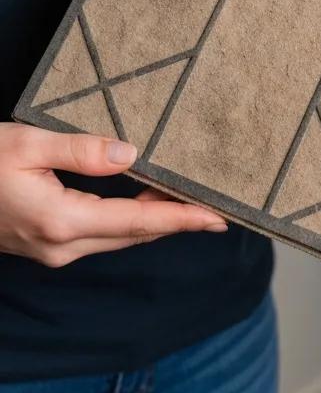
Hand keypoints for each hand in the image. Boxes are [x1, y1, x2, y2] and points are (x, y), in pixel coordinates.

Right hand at [0, 122, 226, 267]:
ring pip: (121, 237)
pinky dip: (132, 221)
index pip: (139, 223)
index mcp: (62, 220)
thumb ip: (83, 150)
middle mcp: (62, 244)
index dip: (183, 220)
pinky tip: (150, 202)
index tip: (219, 219)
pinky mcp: (48, 243)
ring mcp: (54, 249)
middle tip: (220, 207)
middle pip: (136, 235)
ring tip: (195, 202)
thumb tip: (132, 155)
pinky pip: (103, 234)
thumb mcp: (29, 143)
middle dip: (179, 221)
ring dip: (157, 221)